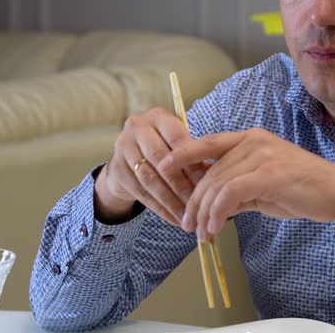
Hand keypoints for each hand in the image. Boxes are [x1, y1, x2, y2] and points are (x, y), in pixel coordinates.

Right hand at [94, 107, 210, 225]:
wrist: (129, 160)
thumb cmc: (164, 150)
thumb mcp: (178, 146)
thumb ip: (195, 157)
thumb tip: (218, 176)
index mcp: (158, 116)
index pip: (177, 138)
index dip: (192, 162)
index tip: (207, 183)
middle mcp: (137, 127)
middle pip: (161, 159)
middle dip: (181, 184)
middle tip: (196, 203)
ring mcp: (122, 146)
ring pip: (149, 178)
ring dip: (171, 200)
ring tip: (187, 216)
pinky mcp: (115, 169)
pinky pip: (140, 192)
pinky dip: (160, 208)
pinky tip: (174, 218)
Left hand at [157, 128, 334, 243]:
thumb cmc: (304, 190)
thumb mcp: (265, 187)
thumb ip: (238, 190)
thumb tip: (214, 206)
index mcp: (252, 139)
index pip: (208, 142)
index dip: (182, 153)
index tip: (162, 167)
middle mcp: (254, 141)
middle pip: (209, 171)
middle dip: (193, 200)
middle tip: (187, 224)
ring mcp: (262, 155)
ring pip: (217, 184)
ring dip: (204, 213)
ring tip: (201, 233)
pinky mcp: (268, 174)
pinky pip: (230, 194)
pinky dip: (217, 213)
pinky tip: (214, 229)